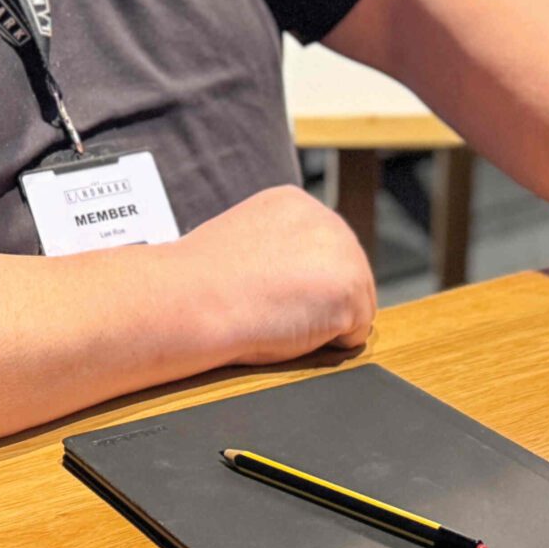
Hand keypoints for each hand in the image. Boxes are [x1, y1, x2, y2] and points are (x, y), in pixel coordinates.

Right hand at [170, 184, 376, 365]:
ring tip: (277, 316)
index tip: (266, 290)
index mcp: (296, 203)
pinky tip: (289, 328)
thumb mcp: (247, 242)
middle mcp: (327, 219)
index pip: (325, 252)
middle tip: (272, 309)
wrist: (192, 299)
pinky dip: (326, 344)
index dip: (298, 282)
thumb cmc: (205, 281)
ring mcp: (344, 254)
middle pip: (348, 275)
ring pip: (355, 305)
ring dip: (323, 322)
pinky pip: (354, 335)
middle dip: (318, 301)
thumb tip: (302, 275)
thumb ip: (281, 247)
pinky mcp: (350, 292)